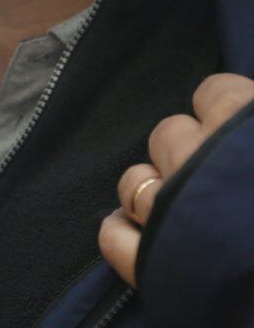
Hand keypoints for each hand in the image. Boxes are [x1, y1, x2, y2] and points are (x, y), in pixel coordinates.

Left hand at [100, 74, 253, 286]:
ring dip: (150, 189)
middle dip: (187, 150)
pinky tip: (136, 231)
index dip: (224, 109)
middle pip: (167, 134)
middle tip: (216, 174)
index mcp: (242, 121)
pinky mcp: (151, 263)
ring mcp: (167, 210)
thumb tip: (251, 113)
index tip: (237, 126)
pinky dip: (122, 234)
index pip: (213, 92)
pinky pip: (114, 238)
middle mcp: (196, 158)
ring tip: (179, 204)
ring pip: (133, 181)